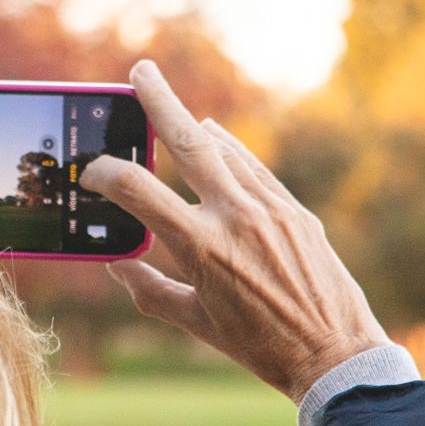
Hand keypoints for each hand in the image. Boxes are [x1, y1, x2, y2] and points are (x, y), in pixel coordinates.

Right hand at [79, 61, 389, 402]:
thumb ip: (148, 290)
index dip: (105, 174)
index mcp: (200, 248)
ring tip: (173, 109)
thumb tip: (118, 264)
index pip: (137, 190)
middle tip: (141, 72)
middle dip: (159, 102)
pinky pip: (255, 168)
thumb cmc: (259, 346)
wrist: (333, 354)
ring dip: (194, 126)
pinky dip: (232, 149)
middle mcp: (235, 217)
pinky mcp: (297, 211)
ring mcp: (271, 209)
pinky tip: (217, 137)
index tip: (91, 172)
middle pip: (188, 143)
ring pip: (225, 150)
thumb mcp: (194, 322)